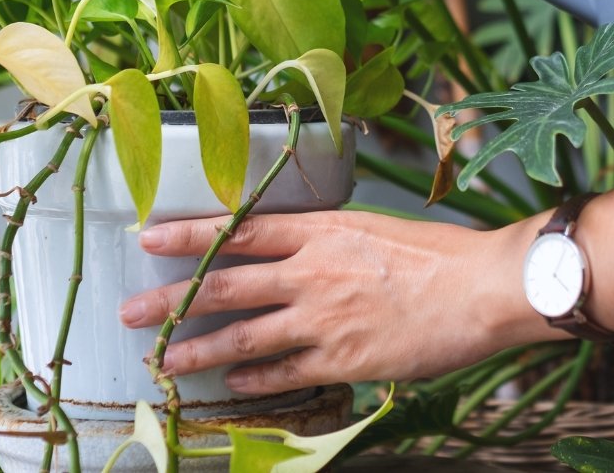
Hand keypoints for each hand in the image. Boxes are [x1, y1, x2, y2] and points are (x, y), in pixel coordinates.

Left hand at [118, 210, 553, 394]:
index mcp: (321, 229)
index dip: (190, 235)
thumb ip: (330, 243)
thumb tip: (300, 256)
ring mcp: (323, 317)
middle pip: (223, 284)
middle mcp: (311, 271)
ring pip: (243, 336)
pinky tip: (233, 385)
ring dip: (197, 350)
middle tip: (131, 312)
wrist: (482, 287)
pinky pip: (284, 373)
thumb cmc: (440, 254)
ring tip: (163, 361)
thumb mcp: (376, 228)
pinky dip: (254, 380)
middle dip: (170, 300)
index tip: (149, 239)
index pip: (239, 230)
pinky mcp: (342, 358)